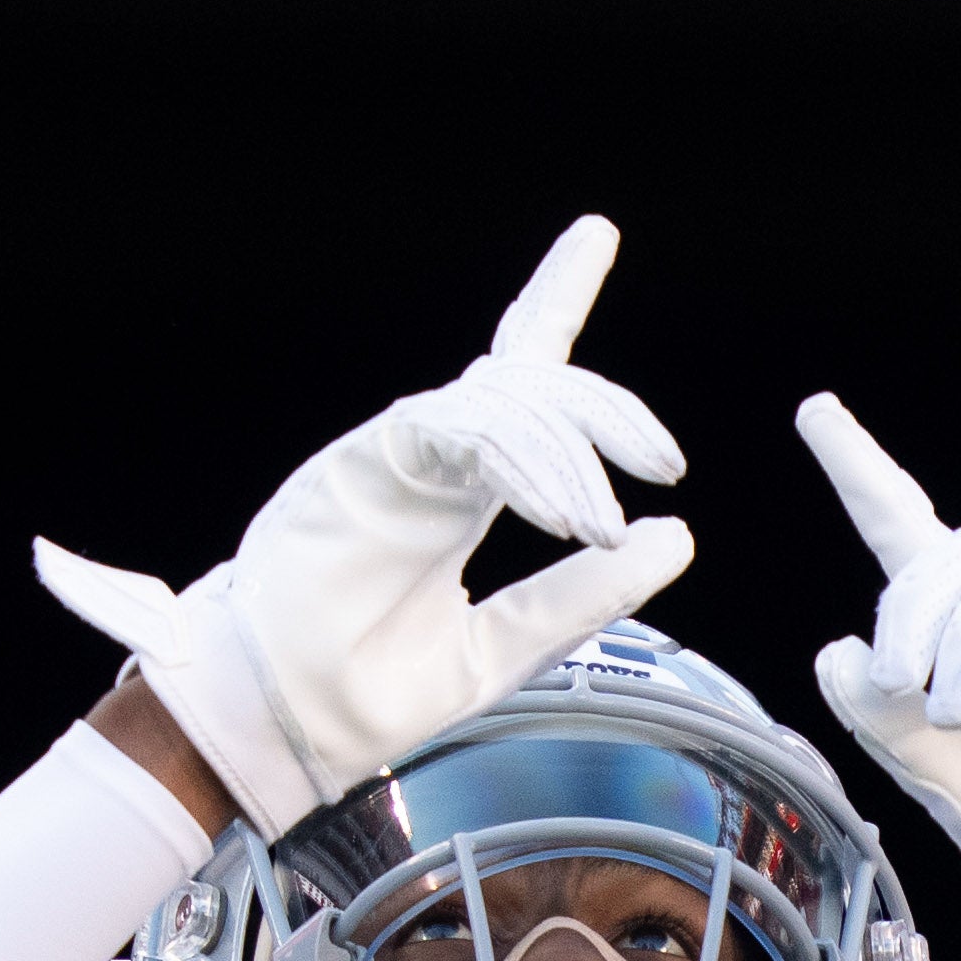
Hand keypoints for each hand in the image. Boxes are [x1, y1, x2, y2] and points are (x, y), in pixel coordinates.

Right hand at [35, 218, 696, 836]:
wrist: (286, 724)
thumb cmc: (372, 691)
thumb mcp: (511, 644)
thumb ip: (586, 594)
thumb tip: (675, 537)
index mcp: (460, 489)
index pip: (520, 382)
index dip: (555, 300)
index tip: (596, 236)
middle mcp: (433, 459)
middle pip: (532, 380)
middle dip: (607, 409)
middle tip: (663, 461)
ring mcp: (401, 455)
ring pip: (509, 402)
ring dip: (571, 457)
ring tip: (601, 527)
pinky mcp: (372, 460)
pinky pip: (468, 431)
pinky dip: (527, 465)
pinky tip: (562, 516)